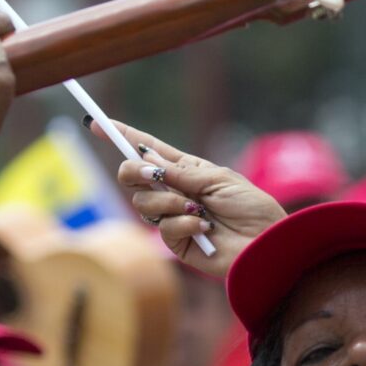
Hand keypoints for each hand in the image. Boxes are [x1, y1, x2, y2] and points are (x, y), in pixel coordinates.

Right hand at [99, 119, 286, 276]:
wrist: (267, 243)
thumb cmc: (252, 208)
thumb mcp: (219, 179)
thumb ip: (182, 172)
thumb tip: (148, 161)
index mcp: (187, 170)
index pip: (149, 150)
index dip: (123, 136)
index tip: (98, 123)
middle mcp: (175, 192)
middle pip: (133, 176)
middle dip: (135, 171)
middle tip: (152, 175)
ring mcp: (174, 217)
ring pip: (144, 202)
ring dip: (169, 202)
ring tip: (198, 210)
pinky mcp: (178, 242)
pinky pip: (164, 228)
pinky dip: (184, 224)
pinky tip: (205, 228)